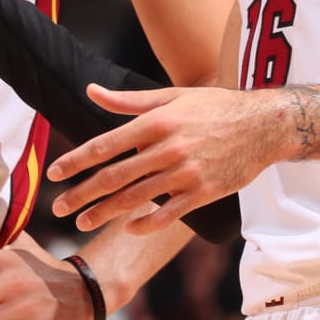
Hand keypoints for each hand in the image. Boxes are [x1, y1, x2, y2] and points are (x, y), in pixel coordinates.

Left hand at [46, 85, 289, 233]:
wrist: (265, 124)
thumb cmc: (216, 106)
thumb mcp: (172, 96)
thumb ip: (129, 100)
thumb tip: (90, 91)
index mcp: (157, 121)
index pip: (106, 144)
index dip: (76, 160)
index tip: (54, 173)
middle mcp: (168, 148)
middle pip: (115, 176)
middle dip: (82, 193)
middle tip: (58, 207)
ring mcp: (187, 173)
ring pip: (136, 198)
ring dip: (105, 212)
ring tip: (82, 221)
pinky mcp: (204, 193)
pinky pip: (168, 214)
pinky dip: (145, 223)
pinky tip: (128, 227)